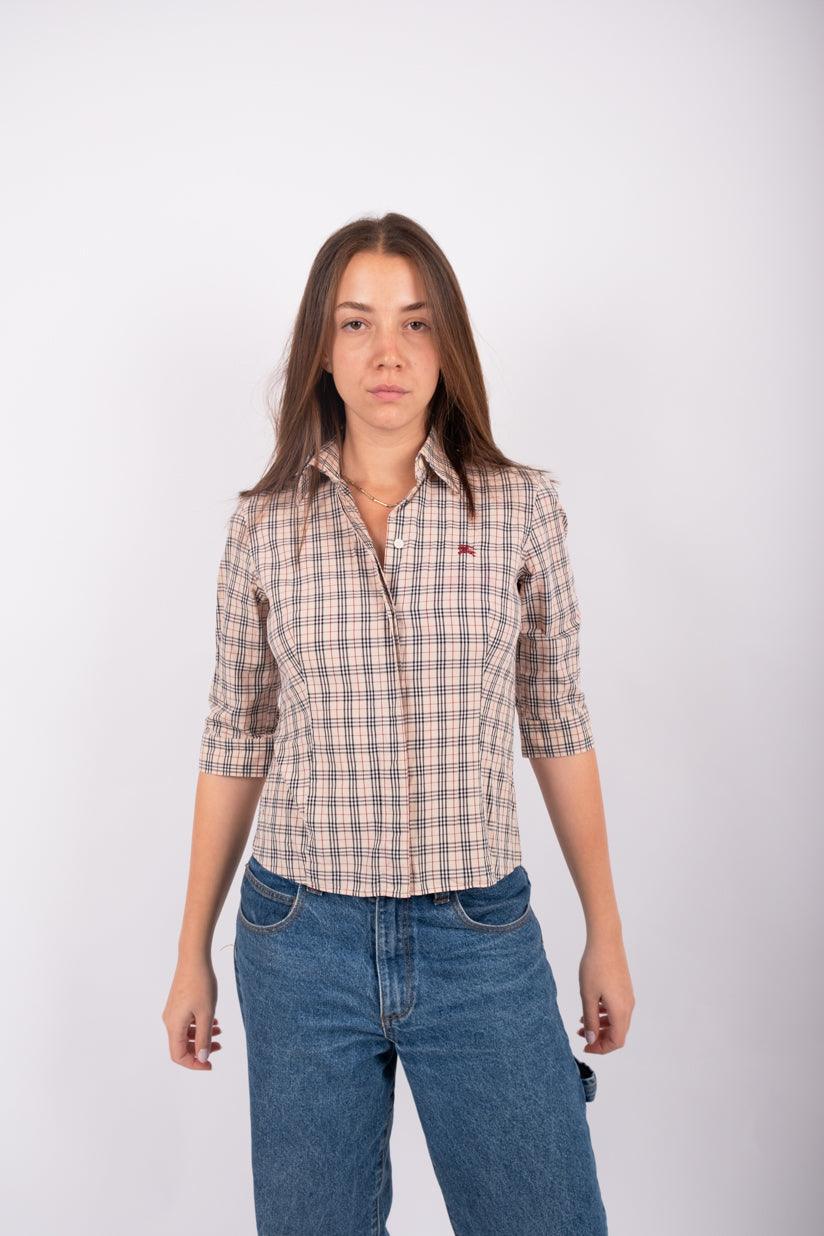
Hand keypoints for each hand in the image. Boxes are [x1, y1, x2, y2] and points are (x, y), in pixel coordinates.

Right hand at [162, 956, 222, 1068]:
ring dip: (201, 1036)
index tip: (210, 1064)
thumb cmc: (201, 984)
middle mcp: (169, 1020)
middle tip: (219, 1047)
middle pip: (181, 1046)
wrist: (194, 958)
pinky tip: (213, 1020)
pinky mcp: (178, 1004)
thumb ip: (204, 1038)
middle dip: (200, 1050)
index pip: (178, 1056)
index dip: (194, 1064)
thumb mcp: (206, 1014)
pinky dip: (199, 1025)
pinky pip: (186, 1022)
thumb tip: (202, 1058)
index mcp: (174, 1026)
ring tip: (219, 1031)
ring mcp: (173, 1012)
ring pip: (185, 1033)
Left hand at [576, 934, 634, 1053]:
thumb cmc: (594, 967)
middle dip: (599, 1038)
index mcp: (621, 1011)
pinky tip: (590, 1007)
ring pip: (617, 1021)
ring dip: (601, 1025)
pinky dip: (604, 1014)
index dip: (601, 1048)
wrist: (606, 941)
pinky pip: (617, 1009)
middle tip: (580, 1035)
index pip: (616, 1041)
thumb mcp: (587, 996)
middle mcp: (628, 1006)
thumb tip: (591, 1040)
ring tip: (581, 1021)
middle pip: (618, 1033)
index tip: (584, 1046)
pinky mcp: (624, 988)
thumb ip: (590, 1020)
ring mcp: (628, 997)